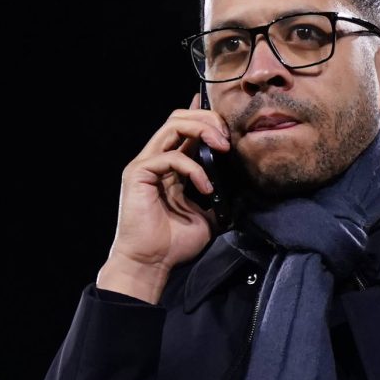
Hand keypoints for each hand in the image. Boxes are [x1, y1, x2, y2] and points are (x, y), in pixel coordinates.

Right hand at [96, 93, 230, 303]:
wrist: (151, 264)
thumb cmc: (174, 244)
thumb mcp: (207, 214)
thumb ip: (218, 194)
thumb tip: (241, 184)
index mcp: (170, 167)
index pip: (186, 128)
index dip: (205, 116)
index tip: (228, 121)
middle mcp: (156, 160)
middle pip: (179, 117)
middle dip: (208, 119)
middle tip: (228, 139)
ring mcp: (146, 164)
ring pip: (173, 125)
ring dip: (203, 130)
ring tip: (222, 148)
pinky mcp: (139, 174)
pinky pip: (170, 156)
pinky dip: (193, 168)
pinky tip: (205, 186)